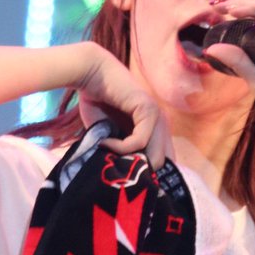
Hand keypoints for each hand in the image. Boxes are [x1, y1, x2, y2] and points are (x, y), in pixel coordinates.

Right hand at [76, 42, 172, 169]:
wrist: (91, 74)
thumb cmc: (98, 104)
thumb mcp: (112, 136)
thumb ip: (122, 153)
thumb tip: (126, 180)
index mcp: (156, 130)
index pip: (163, 163)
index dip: (146, 175)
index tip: (124, 180)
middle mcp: (162, 124)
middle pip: (160, 164)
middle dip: (137, 172)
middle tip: (113, 168)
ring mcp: (158, 116)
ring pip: (154, 156)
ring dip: (128, 160)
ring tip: (106, 152)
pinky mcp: (149, 110)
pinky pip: (140, 141)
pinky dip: (121, 147)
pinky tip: (105, 143)